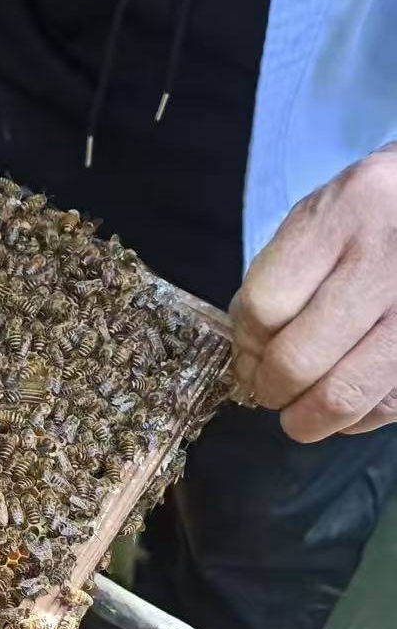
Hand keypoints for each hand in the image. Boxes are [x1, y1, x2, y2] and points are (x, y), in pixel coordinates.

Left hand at [230, 142, 396, 441]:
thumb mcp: (323, 220)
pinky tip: (350, 396)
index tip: (248, 358)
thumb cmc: (374, 222)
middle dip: (271, 390)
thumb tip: (248, 363)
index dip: (247, 347)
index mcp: (349, 211)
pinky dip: (355, 418)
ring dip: (307, 417)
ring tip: (301, 410)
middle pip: (297, 360)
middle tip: (270, 390)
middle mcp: (390, 255)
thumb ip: (279, 282)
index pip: (264, 308)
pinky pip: (385, 406)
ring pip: (342, 395)